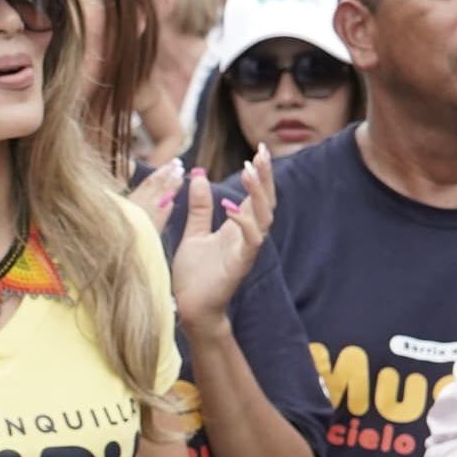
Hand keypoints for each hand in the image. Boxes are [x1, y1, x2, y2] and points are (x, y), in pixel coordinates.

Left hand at [147, 159, 273, 329]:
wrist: (189, 308)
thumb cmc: (194, 275)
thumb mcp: (194, 232)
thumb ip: (200, 207)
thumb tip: (198, 175)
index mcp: (238, 227)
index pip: (255, 195)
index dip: (260, 173)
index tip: (260, 149)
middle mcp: (247, 236)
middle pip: (266, 201)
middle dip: (266, 176)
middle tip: (263, 152)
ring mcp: (246, 250)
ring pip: (264, 217)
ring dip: (257, 193)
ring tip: (249, 170)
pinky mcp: (241, 265)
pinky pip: (251, 241)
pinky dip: (245, 223)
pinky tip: (231, 208)